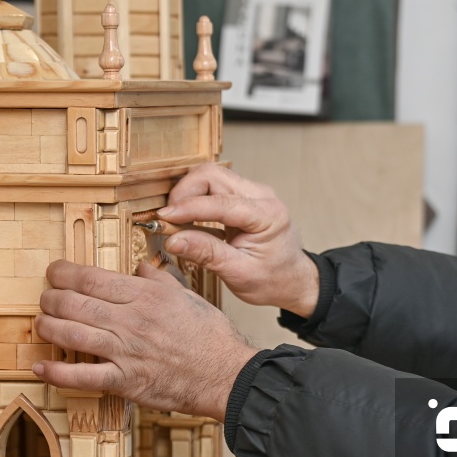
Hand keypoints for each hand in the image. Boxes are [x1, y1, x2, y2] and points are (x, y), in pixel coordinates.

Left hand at [33, 260, 258, 421]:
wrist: (226, 374)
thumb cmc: (212, 338)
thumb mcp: (189, 297)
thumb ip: (160, 280)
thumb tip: (141, 266)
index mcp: (146, 296)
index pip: (92, 278)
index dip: (64, 273)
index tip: (54, 271)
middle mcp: (131, 320)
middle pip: (74, 303)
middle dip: (51, 298)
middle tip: (46, 297)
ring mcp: (126, 351)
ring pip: (71, 334)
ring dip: (48, 327)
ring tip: (41, 323)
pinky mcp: (124, 380)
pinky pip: (82, 376)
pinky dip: (57, 372)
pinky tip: (42, 366)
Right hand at [159, 162, 319, 316]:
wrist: (292, 280)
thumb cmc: (273, 279)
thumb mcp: (239, 273)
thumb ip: (206, 254)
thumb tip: (173, 240)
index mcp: (267, 216)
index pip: (221, 202)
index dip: (188, 208)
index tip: (163, 218)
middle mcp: (262, 197)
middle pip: (213, 176)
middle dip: (184, 193)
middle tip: (169, 219)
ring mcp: (254, 193)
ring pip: (211, 177)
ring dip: (188, 194)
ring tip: (177, 221)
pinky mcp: (244, 197)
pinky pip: (215, 187)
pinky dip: (197, 199)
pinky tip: (189, 220)